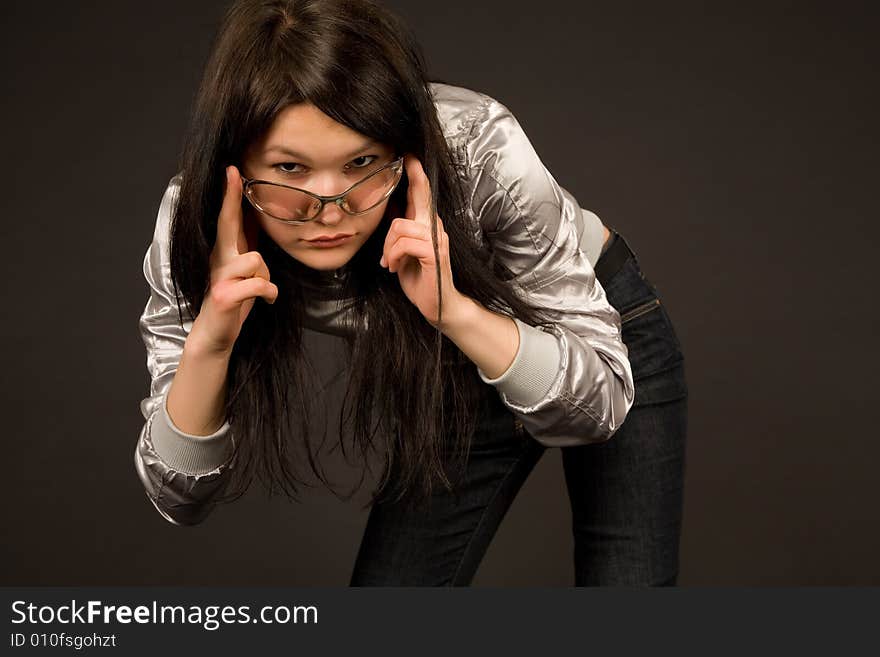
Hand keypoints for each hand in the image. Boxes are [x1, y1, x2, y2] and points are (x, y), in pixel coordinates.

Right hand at [189, 165, 278, 354]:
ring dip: (266, 277)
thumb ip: (248, 247)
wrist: (215, 334)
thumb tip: (257, 220)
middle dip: (231, 198)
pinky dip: (269, 294)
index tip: (232, 170)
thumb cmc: (234, 300)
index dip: (231, 194)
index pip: (228, 218)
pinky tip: (265, 301)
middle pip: (228, 223)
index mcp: (225, 252)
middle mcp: (219, 259)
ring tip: (261, 290)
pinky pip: (259, 285)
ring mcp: (220, 277)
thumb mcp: (242, 270)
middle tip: (232, 172)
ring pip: (257, 261)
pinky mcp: (224, 295)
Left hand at [379, 154, 464, 326]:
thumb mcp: (402, 252)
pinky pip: (404, 243)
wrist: (437, 304)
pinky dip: (393, 256)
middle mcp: (434, 227)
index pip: (422, 194)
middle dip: (407, 192)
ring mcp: (437, 239)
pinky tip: (394, 268)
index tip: (409, 155)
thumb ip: (398, 232)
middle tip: (401, 186)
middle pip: (416, 199)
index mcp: (426, 225)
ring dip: (388, 248)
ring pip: (399, 226)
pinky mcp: (434, 253)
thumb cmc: (419, 279)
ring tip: (390, 263)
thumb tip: (387, 212)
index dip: (416, 174)